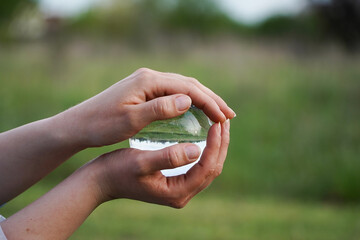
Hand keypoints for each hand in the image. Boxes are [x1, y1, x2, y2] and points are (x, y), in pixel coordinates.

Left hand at [54, 68, 234, 147]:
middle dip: (211, 99)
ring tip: (219, 113)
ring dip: (202, 99)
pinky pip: (173, 92)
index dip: (209, 103)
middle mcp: (149, 77)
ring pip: (182, 87)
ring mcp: (146, 82)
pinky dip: (189, 101)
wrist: (78, 124)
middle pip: (189, 85)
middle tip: (230, 115)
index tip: (225, 118)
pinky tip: (195, 110)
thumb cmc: (101, 125)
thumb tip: (188, 101)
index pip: (187, 89)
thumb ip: (159, 109)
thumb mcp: (129, 120)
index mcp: (148, 81)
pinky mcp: (144, 90)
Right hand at [91, 119, 229, 207]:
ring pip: (208, 166)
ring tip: (219, 123)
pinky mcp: (176, 180)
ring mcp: (180, 188)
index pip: (207, 167)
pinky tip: (205, 132)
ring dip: (216, 145)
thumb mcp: (141, 162)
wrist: (101, 181)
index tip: (217, 122)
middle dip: (221, 143)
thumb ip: (168, 157)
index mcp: (177, 192)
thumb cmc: (117, 170)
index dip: (215, 144)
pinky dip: (206, 148)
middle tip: (224, 119)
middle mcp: (182, 194)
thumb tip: (197, 150)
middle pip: (213, 168)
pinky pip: (199, 164)